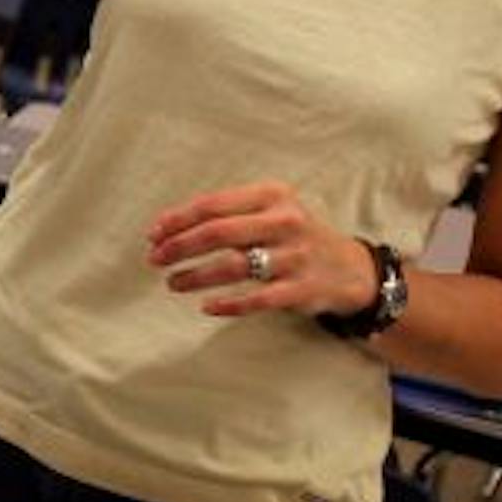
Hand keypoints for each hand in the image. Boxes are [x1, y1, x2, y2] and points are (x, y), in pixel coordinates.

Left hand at [145, 182, 378, 319]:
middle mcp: (285, 222)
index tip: (153, 234)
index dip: (178, 220)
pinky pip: (257, 299)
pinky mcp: (302, 289)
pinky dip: (228, 304)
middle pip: (218, 232)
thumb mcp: (267, 210)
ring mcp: (295, 256)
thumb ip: (223, 213)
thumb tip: (164, 227)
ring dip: (196, 276)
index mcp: (272, 195)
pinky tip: (206, 307)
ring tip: (172, 282)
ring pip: (233, 266)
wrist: (348, 268)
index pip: (213, 204)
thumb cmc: (290, 236)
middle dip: (180, 246)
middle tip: (155, 259)